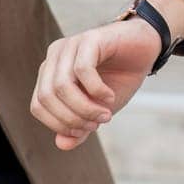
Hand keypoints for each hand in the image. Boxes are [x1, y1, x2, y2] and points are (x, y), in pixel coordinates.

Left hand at [30, 19, 158, 150]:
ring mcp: (70, 45)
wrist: (146, 50)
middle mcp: (54, 57)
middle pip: (46, 97)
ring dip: (85, 108)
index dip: (59, 124)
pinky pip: (83, 70)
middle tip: (96, 124)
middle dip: (72, 118)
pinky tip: (110, 97)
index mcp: (49, 73)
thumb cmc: (119, 78)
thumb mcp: (98, 110)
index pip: (37, 106)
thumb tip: (61, 144)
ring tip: (105, 114)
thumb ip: (78, 128)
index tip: (85, 131)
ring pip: (62, 86)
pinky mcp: (89, 38)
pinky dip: (96, 90)